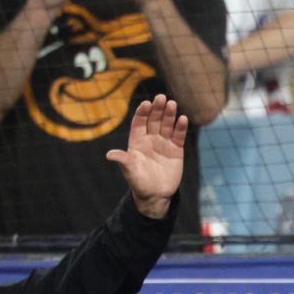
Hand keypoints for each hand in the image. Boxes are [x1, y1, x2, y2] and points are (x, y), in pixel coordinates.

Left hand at [107, 95, 188, 217]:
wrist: (156, 195)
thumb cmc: (139, 182)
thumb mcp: (130, 171)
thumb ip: (123, 160)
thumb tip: (110, 155)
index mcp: (137, 141)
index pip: (139, 122)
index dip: (143, 113)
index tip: (146, 104)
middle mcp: (150, 139)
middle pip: (154, 120)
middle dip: (157, 109)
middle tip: (161, 98)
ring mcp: (164, 143)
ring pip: (167, 125)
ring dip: (169, 114)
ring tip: (172, 104)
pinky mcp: (176, 150)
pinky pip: (178, 136)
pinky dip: (181, 127)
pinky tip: (183, 119)